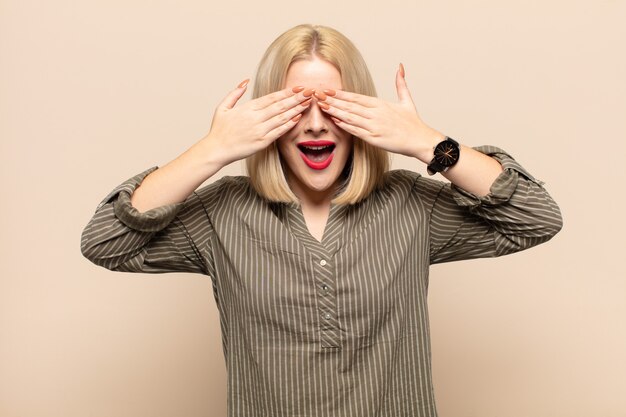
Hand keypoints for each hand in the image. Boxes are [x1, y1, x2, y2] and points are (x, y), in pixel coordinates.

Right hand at [202, 80, 313, 165]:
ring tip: (308, 103)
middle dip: (297, 98)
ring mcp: (259, 130)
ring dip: (296, 109)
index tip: (299, 87)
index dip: (287, 92)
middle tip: (310, 92)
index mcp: (248, 108)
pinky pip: (278, 132)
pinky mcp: (262, 142)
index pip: (272, 97)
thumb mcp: (222, 107)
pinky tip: (297, 118)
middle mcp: (255, 118)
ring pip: (282, 117)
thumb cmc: (219, 129)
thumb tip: (245, 81)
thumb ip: (235, 93)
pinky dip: (288, 125)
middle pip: (280, 105)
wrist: (216, 149)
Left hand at [314, 64, 443, 162]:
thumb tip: (400, 66)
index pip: (356, 97)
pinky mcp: (374, 138)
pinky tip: (334, 121)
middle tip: (318, 95)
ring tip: (322, 106)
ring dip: (335, 111)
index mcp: (380, 104)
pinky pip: (355, 131)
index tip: (328, 90)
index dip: (340, 94)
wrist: (420, 140)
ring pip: (350, 117)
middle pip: (349, 105)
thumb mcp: (407, 100)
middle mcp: (375, 113)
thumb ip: (401, 83)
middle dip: (332, 100)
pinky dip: (344, 125)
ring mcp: (374, 126)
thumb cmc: (413, 123)